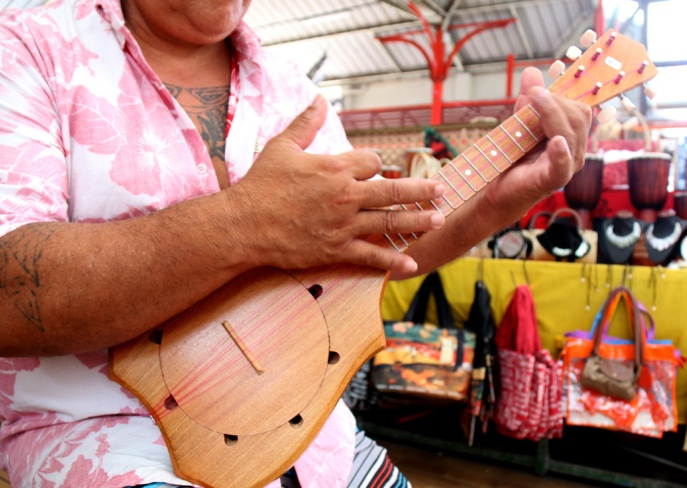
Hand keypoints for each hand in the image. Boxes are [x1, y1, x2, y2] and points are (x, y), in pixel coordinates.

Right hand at [226, 95, 444, 273]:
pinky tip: (412, 263)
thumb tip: (319, 99)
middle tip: (442, 190)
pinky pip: (371, 256)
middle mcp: (346, 196)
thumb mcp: (282, 147)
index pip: (372, 162)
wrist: (244, 225)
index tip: (375, 169)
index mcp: (335, 168)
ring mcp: (344, 225)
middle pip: (393, 191)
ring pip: (389, 222)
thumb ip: (305, 123)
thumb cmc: (261, 185)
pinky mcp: (337, 250)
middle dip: (421, 191)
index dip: (376, 164)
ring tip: (439, 220)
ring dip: (418, 221)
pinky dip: (392, 261)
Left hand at [482, 67, 591, 222]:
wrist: (498, 190)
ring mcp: (566, 166)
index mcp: (570, 136)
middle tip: (532, 94)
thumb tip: (531, 72)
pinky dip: (560, 152)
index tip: (546, 79)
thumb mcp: (519, 125)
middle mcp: (574, 150)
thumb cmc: (512, 160)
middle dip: (555, 101)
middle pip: (578, 116)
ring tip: (533, 101)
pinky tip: (556, 142)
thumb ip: (528, 103)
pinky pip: (563, 164)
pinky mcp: (552, 180)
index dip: (565, 92)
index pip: (579, 108)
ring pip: (570, 132)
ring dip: (551, 113)